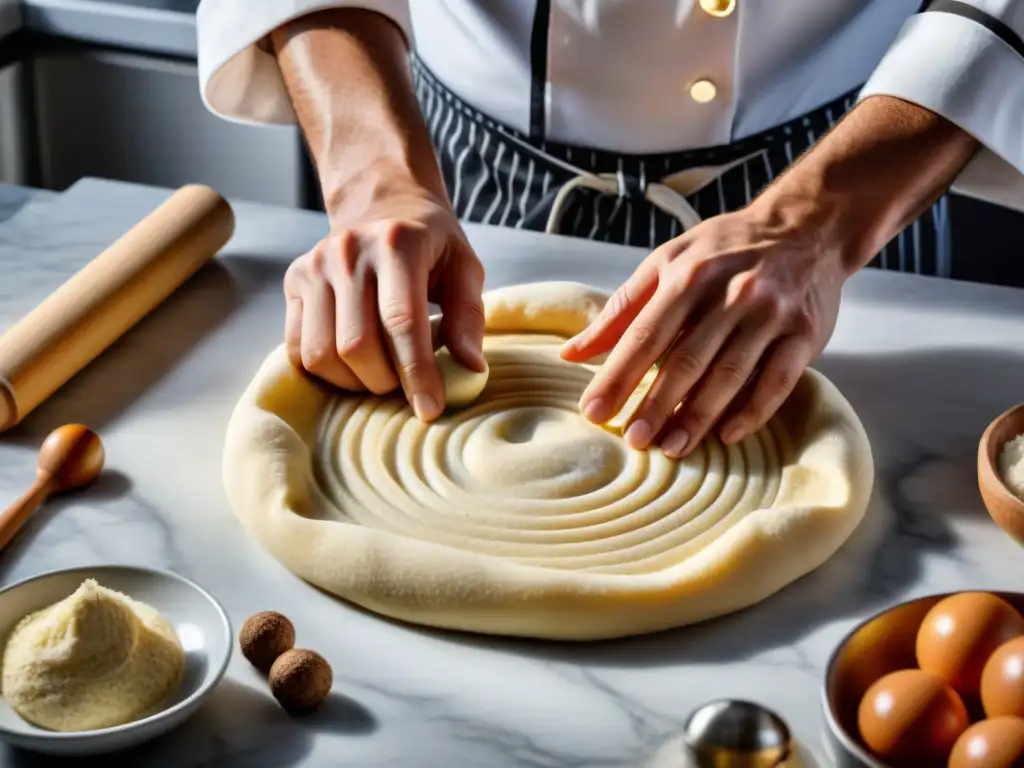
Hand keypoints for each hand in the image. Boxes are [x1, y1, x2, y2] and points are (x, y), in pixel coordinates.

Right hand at [283, 182, 485, 421]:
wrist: (384, 206)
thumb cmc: (431, 246)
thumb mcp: (464, 268)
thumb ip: (468, 317)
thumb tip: (471, 369)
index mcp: (397, 243)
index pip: (401, 322)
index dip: (416, 373)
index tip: (429, 410)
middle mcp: (347, 251)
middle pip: (357, 345)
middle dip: (385, 381)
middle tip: (406, 384)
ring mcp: (314, 265)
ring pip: (321, 353)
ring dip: (353, 381)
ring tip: (380, 373)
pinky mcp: (294, 280)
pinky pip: (297, 347)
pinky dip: (326, 370)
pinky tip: (352, 364)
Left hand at [559, 205, 845, 456]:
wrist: (806, 226)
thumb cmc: (725, 250)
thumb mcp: (667, 262)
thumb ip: (621, 309)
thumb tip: (572, 353)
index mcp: (689, 275)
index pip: (644, 335)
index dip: (617, 376)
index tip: (594, 411)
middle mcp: (731, 294)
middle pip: (686, 360)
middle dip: (656, 404)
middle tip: (634, 441)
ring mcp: (771, 315)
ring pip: (729, 375)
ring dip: (698, 417)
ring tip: (672, 448)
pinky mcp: (805, 334)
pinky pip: (777, 382)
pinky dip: (752, 412)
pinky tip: (726, 435)